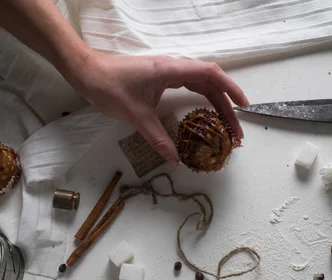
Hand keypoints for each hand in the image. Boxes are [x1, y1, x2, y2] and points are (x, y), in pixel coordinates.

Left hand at [72, 52, 249, 165]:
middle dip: (227, 106)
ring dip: (217, 103)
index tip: (244, 106)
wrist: (87, 72)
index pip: (211, 75)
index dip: (231, 89)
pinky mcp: (162, 77)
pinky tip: (206, 114)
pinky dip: (203, 99)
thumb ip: (158, 139)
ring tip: (226, 126)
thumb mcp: (135, 116)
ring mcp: (169, 72)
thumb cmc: (109, 87)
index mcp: (171, 70)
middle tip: (236, 131)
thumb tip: (176, 160)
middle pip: (211, 82)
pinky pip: (191, 86)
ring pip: (202, 84)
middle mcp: (174, 68)